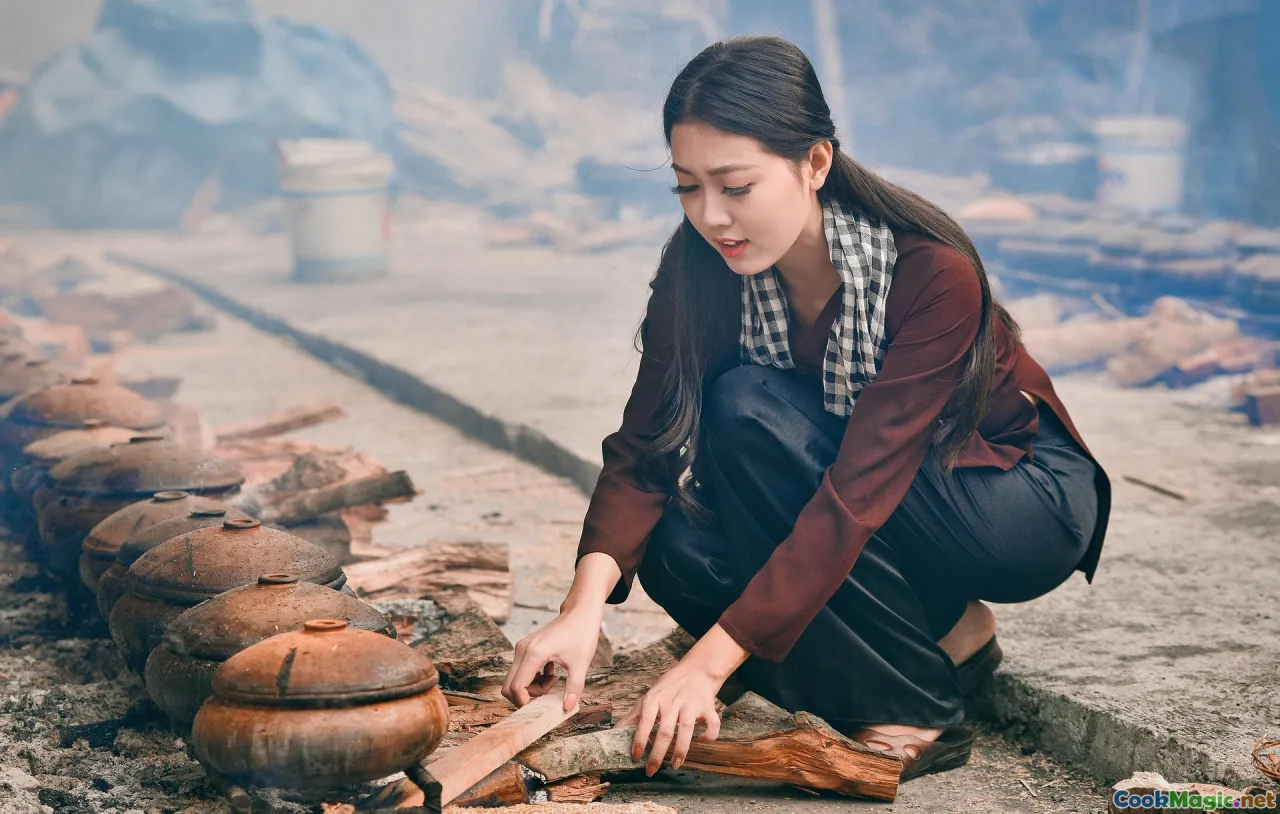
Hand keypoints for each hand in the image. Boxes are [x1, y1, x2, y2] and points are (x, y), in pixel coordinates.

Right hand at [502, 607, 600, 710]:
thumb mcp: (581, 663)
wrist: (580, 612)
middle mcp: (522, 650)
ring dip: (530, 688)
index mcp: (534, 654)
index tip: (543, 707)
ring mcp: (522, 648)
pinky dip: (532, 679)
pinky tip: (550, 674)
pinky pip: (521, 671)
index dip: (526, 703)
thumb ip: (574, 687)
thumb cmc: (582, 634)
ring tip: (552, 682)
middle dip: (525, 698)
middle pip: (509, 686)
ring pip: (514, 679)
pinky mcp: (526, 648)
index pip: (517, 687)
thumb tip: (567, 708)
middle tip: (546, 697)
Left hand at [617, 624, 748, 775]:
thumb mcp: (649, 697)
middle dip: (657, 753)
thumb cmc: (670, 687)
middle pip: (664, 730)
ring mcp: (691, 704)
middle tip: (651, 770)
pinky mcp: (708, 707)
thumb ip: (634, 716)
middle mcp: (672, 701)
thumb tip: (614, 733)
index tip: (635, 756)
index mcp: (655, 699)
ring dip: (681, 749)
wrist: (698, 669)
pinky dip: (709, 735)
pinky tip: (702, 741)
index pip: (644, 720)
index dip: (639, 739)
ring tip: (675, 764)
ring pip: (686, 728)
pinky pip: (712, 723)